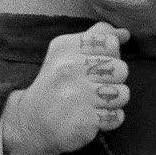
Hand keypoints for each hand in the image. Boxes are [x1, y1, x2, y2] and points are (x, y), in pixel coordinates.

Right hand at [0, 23, 130, 154]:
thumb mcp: (65, 52)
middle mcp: (71, 68)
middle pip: (121, 69)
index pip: (110, 43)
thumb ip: (96, 37)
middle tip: (93, 88)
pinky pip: (117, 116)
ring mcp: (79, 95)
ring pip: (123, 94)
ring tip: (94, 103)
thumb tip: (125, 33)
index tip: (93, 66)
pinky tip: (93, 117)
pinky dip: (109, 120)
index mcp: (67, 48)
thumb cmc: (54, 83)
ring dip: (112, 102)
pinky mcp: (86, 120)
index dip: (109, 56)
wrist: (31, 121)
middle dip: (112, 80)